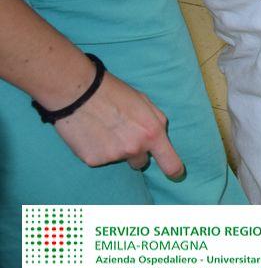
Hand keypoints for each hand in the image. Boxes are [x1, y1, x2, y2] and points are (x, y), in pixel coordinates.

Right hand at [52, 70, 184, 177]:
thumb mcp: (144, 102)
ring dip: (115, 149)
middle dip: (136, 152)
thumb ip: (155, 122)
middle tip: (122, 134)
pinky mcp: (93, 160)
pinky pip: (100, 159)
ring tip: (104, 128)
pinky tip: (91, 133)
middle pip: (141, 162)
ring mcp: (114, 156)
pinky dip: (97, 150)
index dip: (175, 171)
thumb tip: (159, 137)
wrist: (78, 92)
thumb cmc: (114, 93)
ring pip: (119, 159)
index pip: (170, 162)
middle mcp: (135, 148)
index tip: (176, 174)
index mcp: (152, 133)